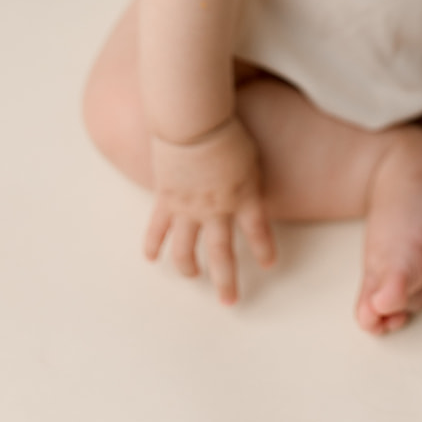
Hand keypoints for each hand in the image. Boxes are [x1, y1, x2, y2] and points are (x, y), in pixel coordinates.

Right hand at [145, 115, 275, 303]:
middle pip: (223, 254)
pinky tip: (152, 258)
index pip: (258, 232)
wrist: (193, 120)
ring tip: (192, 276)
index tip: (269, 264)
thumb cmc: (226, 126)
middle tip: (229, 301)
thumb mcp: (249, 153)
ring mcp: (189, 207)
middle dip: (226, 281)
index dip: (264, 249)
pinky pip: (157, 230)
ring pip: (186, 250)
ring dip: (188, 268)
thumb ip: (249, 175)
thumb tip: (248, 185)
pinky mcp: (166, 199)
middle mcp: (217, 209)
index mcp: (244, 195)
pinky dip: (153, 245)